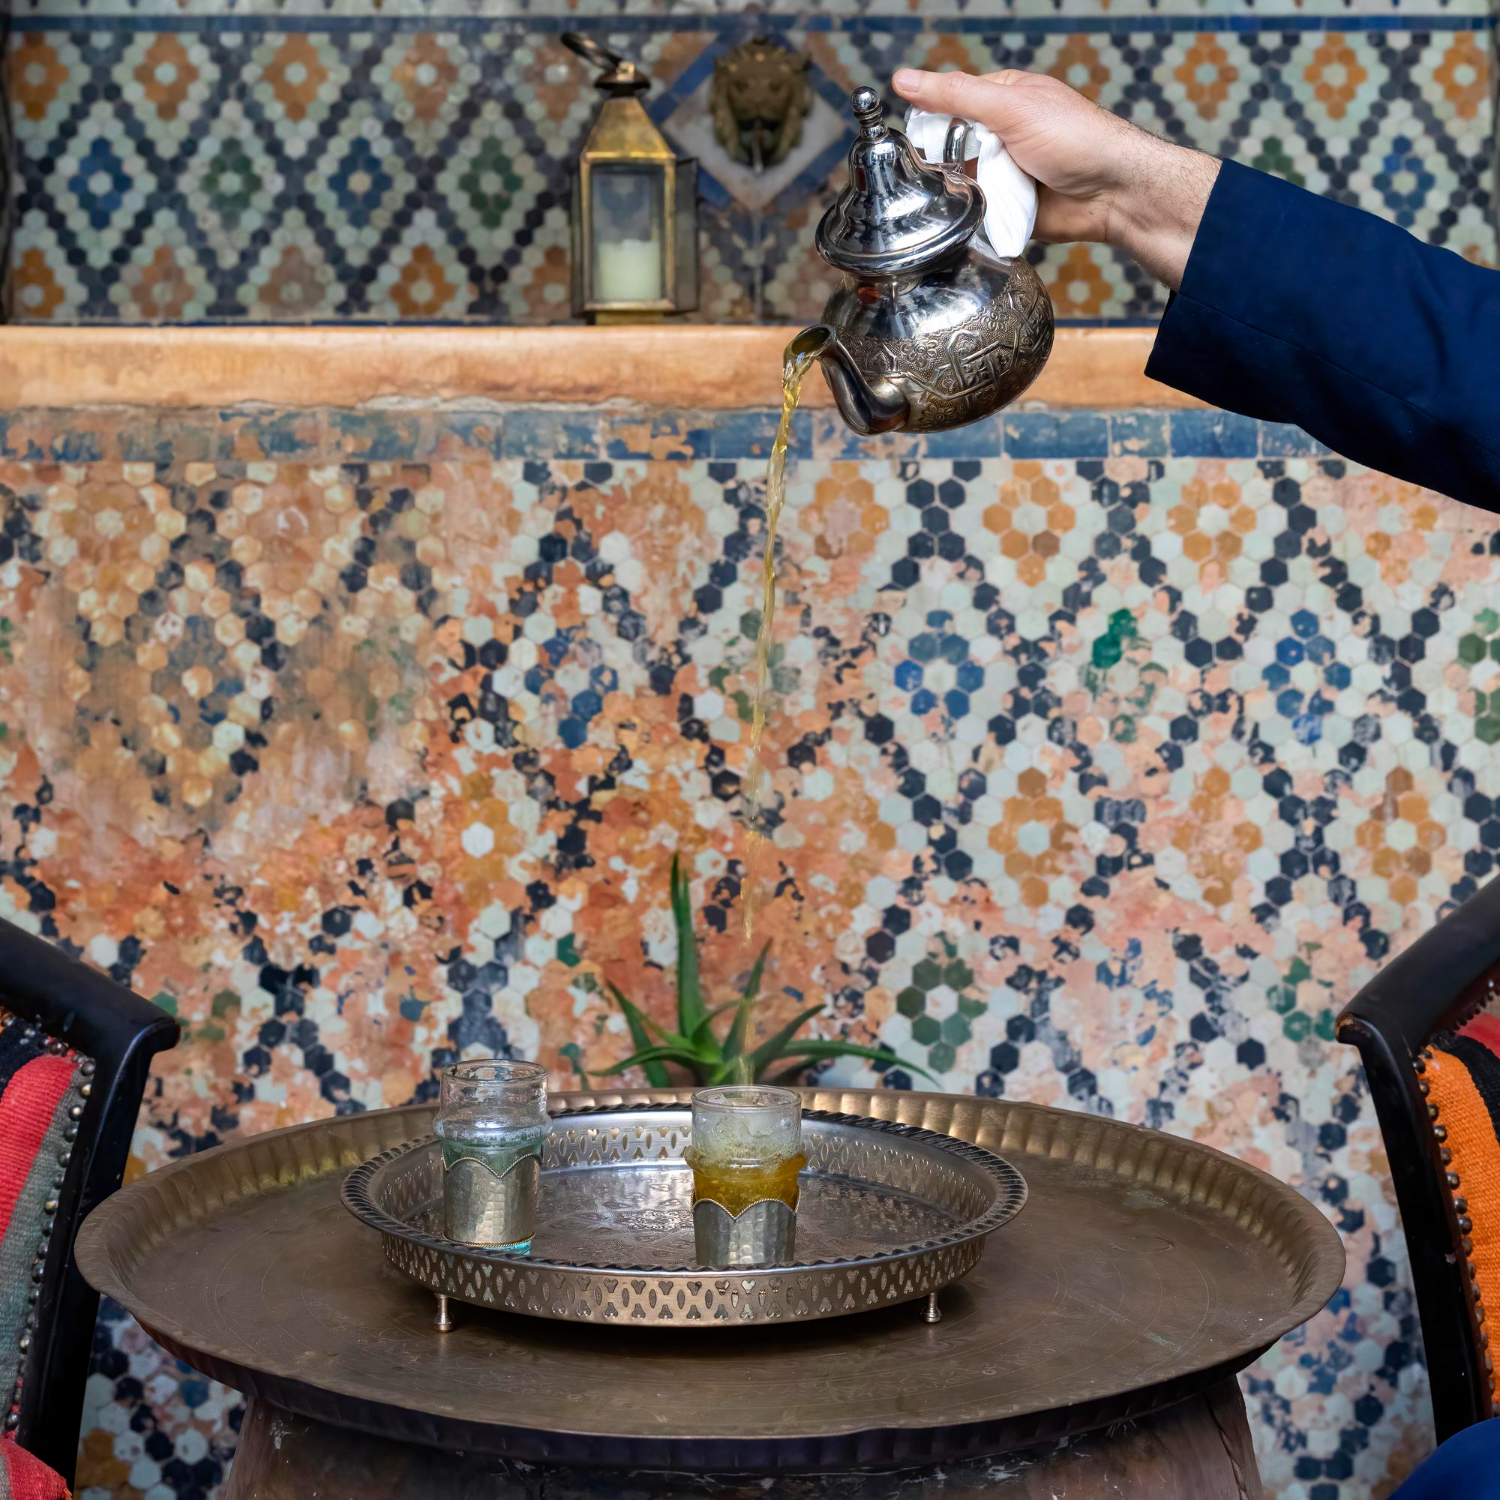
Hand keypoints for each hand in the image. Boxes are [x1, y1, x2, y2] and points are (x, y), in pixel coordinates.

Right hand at [891, 68, 1219, 290]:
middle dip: (943, 163)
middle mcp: (1001, 136)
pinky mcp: (1008, 209)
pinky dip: (973, 217)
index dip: (928, 122)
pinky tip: (970, 218)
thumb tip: (904, 80)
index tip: (911, 140)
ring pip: (960, 184)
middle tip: (939, 173)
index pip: (948, 105)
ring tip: (960, 196)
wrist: (1113, 194)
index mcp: (1002, 99)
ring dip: (959, 192)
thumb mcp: (1011, 107)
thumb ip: (956, 96)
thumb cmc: (1076, 139)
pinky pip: (977, 214)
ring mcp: (1004, 173)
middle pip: (950, 149)